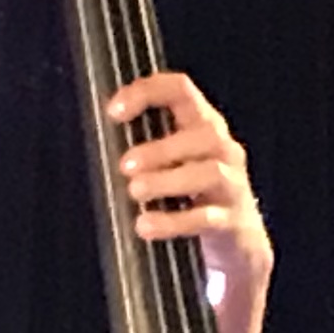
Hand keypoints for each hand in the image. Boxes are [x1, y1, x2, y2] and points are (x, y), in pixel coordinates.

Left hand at [112, 71, 271, 303]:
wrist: (238, 242)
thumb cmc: (193, 195)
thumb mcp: (173, 163)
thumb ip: (144, 148)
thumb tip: (95, 141)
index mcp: (203, 125)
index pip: (181, 91)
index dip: (148, 93)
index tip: (114, 112)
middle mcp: (223, 149)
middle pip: (203, 133)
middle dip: (161, 148)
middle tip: (124, 165)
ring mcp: (231, 184)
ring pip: (208, 172)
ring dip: (167, 180)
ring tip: (135, 191)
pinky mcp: (231, 220)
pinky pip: (206, 218)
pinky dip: (173, 221)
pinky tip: (146, 226)